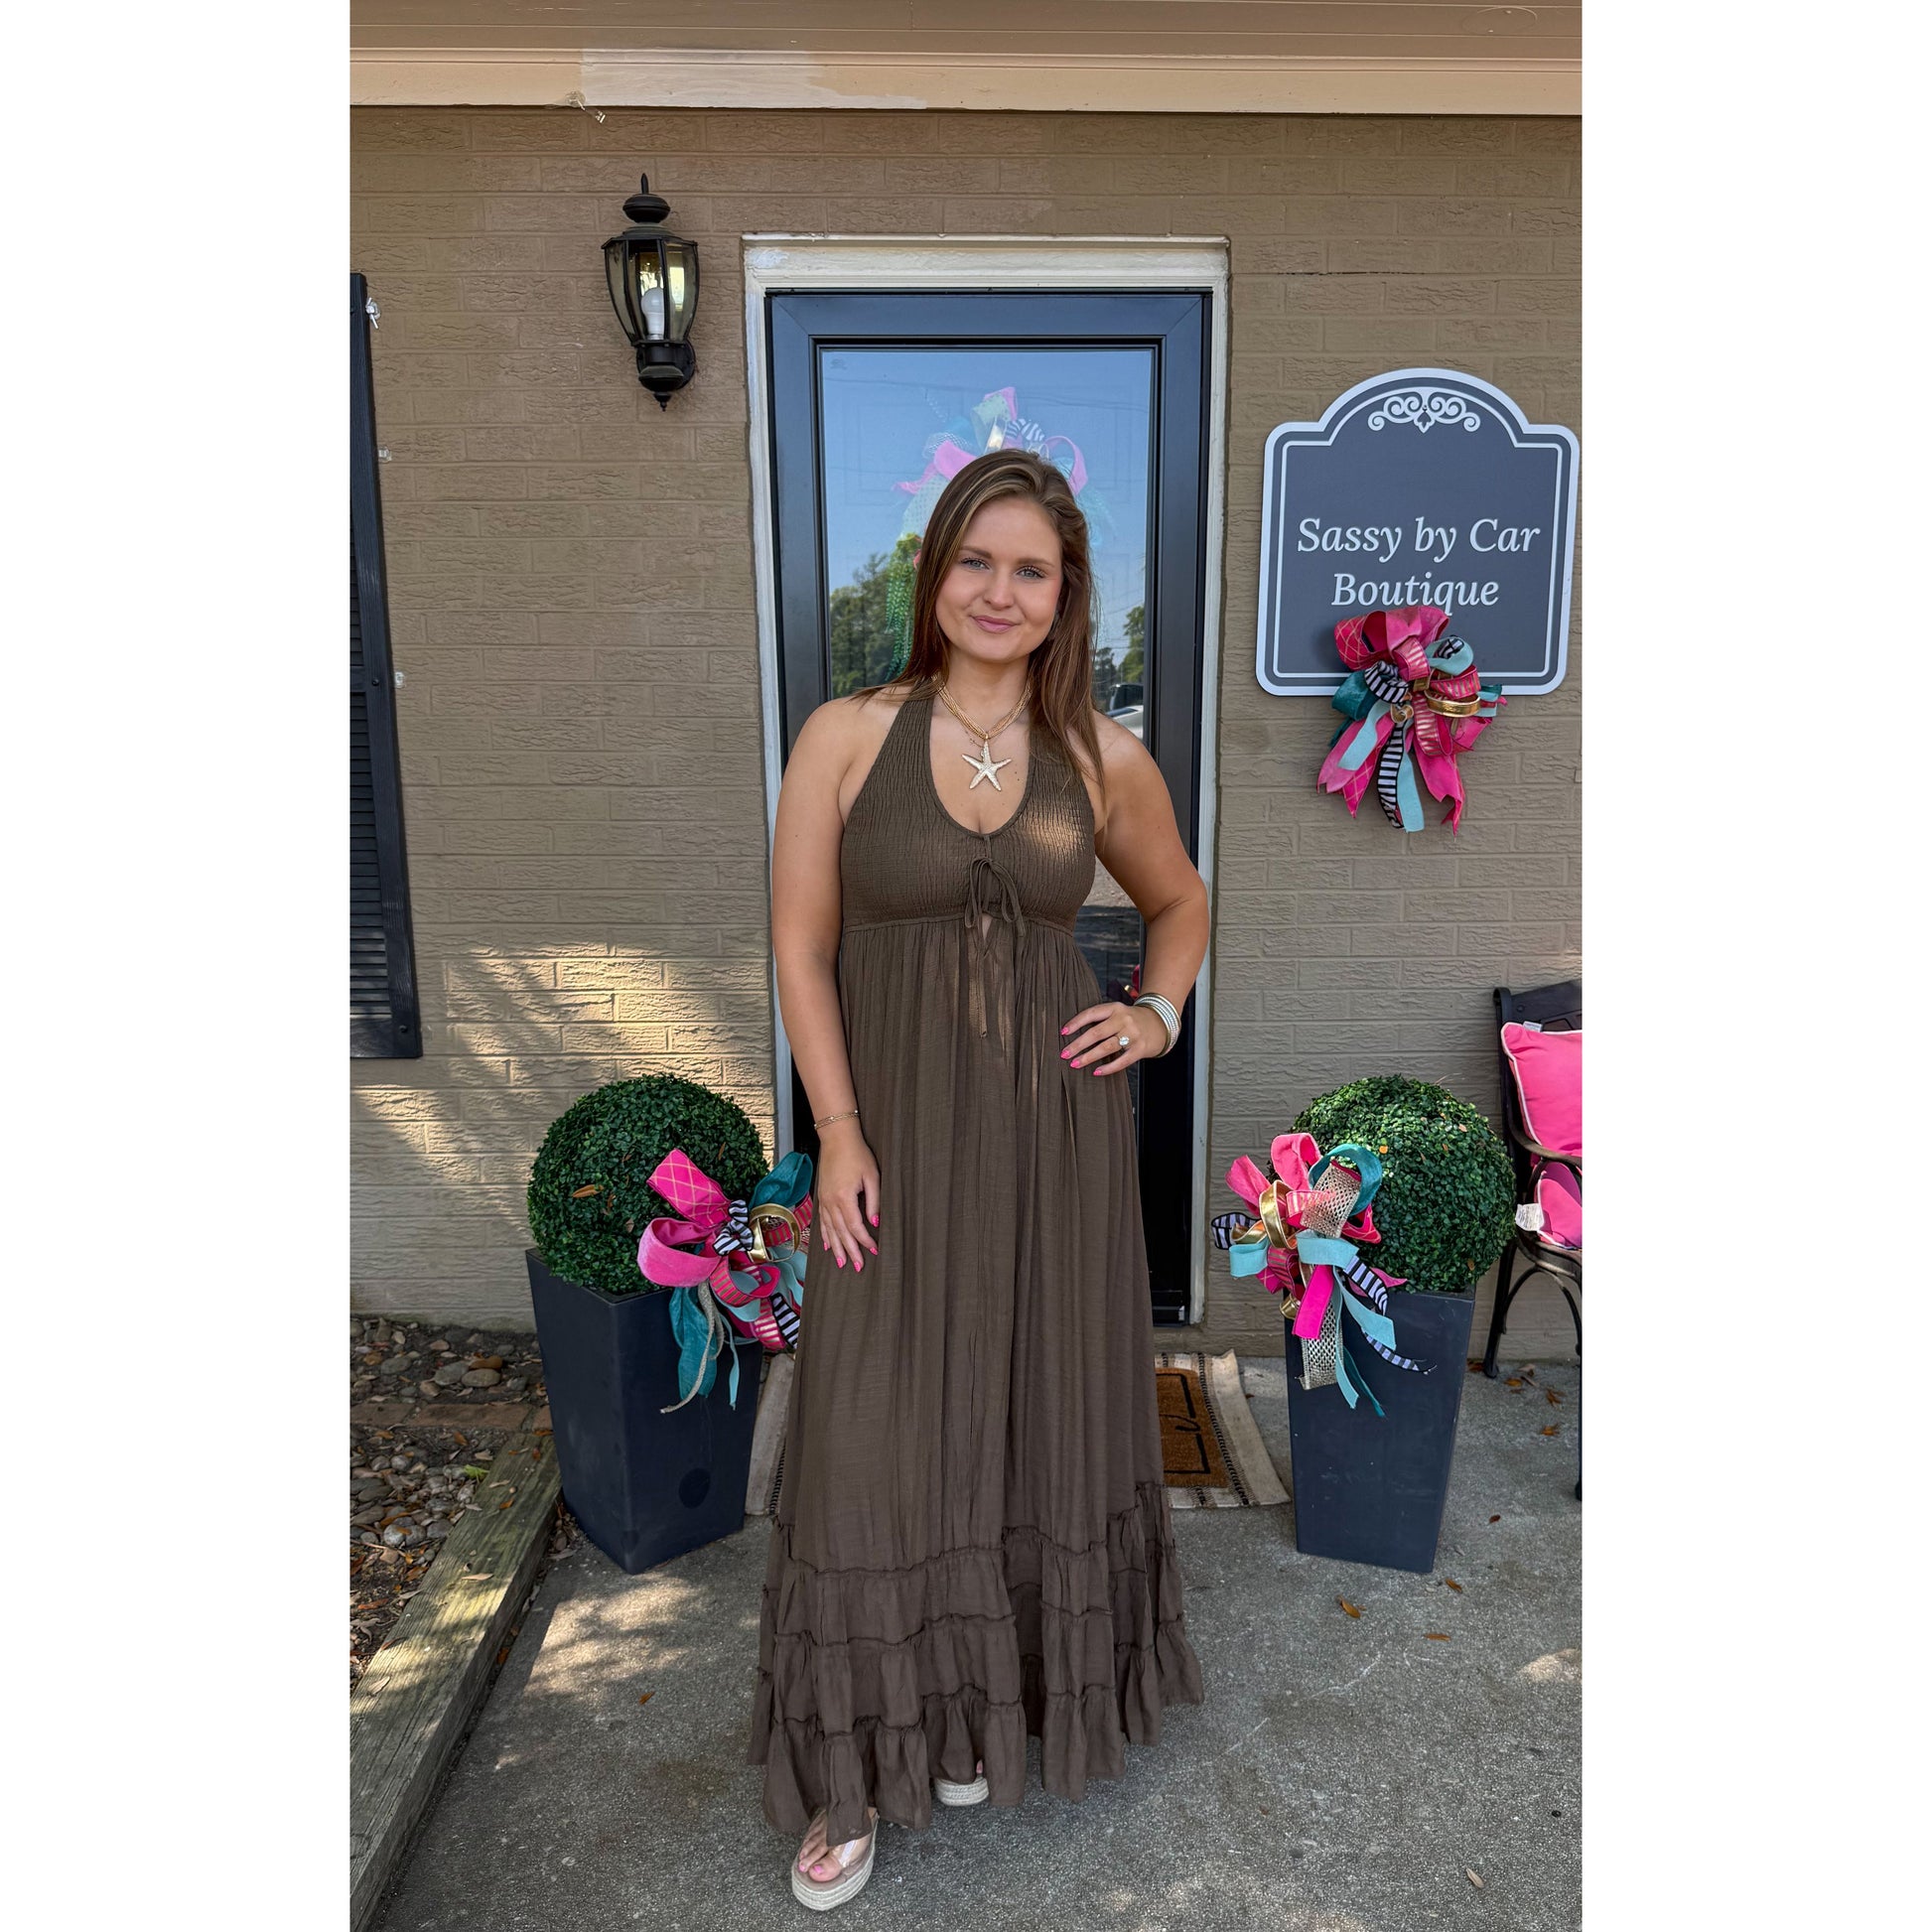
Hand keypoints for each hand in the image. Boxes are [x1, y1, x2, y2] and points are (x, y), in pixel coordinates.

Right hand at [814, 1120, 879, 1272]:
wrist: (836, 1138)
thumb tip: (875, 1223)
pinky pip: (823, 1221)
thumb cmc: (857, 1154)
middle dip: (851, 1251)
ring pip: (831, 1230)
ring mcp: (824, 1200)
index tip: (875, 1250)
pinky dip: (826, 1235)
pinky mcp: (821, 1196)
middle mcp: (831, 1202)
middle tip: (857, 1267)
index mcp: (844, 1198)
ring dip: (837, 1248)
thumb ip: (874, 1202)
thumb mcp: (872, 1176)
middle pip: (842, 1233)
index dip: (865, 1241)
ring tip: (842, 1263)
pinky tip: (829, 1245)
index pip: (856, 1227)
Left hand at [1059, 1001, 1163, 1075]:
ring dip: (1088, 1057)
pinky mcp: (1140, 1049)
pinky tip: (1096, 1072)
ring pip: (1107, 1047)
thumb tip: (1073, 1034)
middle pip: (1096, 1033)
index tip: (1063, 1032)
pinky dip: (1108, 1068)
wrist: (1161, 1023)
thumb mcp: (1118, 1012)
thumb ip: (1101, 1019)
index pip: (1092, 1013)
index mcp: (1115, 1008)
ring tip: (1075, 1064)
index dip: (1076, 1022)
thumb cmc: (1132, 1020)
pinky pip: (1122, 1061)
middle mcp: (1124, 1019)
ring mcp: (1133, 1034)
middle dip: (1078, 1044)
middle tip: (1064, 1054)